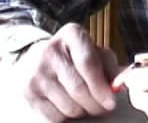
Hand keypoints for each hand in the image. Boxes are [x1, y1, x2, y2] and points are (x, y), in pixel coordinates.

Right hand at [4, 23, 121, 121]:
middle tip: (103, 108)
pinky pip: (54, 116)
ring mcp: (36, 71)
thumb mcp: (94, 51)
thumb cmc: (73, 56)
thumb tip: (120, 85)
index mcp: (71, 34)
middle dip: (95, 104)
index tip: (111, 102)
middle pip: (79, 88)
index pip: (88, 63)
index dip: (101, 87)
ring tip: (85, 104)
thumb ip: (110, 66)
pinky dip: (66, 117)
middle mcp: (50, 50)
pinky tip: (68, 105)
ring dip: (82, 111)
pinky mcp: (28, 91)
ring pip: (68, 106)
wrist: (34, 58)